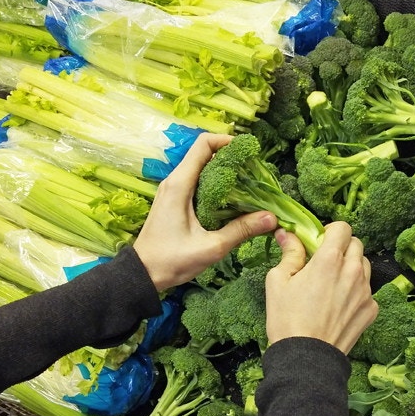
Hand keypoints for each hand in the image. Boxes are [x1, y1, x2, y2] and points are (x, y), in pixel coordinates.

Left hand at [134, 133, 277, 290]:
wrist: (143, 274)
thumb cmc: (172, 260)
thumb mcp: (211, 247)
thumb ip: (241, 230)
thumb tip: (271, 217)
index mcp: (180, 184)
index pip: (203, 144)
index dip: (227, 141)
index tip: (248, 152)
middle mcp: (175, 181)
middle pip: (205, 153)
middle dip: (231, 156)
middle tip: (254, 170)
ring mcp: (174, 190)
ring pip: (202, 167)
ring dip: (225, 171)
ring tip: (248, 183)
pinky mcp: (176, 200)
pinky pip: (198, 182)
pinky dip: (217, 183)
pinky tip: (233, 198)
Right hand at [264, 221, 377, 353]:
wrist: (306, 359)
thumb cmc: (287, 320)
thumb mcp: (278, 282)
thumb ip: (289, 253)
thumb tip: (287, 234)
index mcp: (330, 260)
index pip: (343, 228)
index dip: (330, 231)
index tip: (320, 241)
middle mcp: (353, 271)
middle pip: (356, 243)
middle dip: (342, 247)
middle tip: (324, 261)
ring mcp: (366, 291)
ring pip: (364, 265)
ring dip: (351, 267)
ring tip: (333, 283)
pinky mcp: (371, 309)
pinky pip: (368, 290)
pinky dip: (356, 290)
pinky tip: (339, 304)